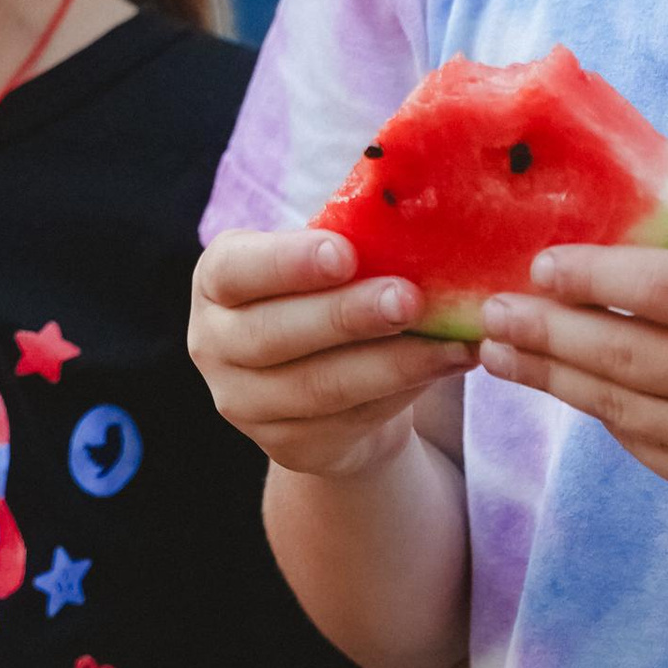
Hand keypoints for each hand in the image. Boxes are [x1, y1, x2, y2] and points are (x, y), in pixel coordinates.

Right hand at [189, 224, 471, 480]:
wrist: (328, 380)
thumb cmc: (326, 294)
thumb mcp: (324, 262)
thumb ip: (350, 244)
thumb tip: (409, 220)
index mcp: (218, 281)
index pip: (236, 269)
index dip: (288, 262)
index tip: (345, 252)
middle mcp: (215, 344)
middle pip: (276, 335)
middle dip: (348, 315)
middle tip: (408, 298)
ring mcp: (245, 404)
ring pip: (320, 387)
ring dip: (393, 363)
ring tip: (452, 343)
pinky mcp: (288, 447)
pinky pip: (350, 420)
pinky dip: (405, 391)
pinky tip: (446, 366)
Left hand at [478, 239, 667, 524]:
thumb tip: (610, 233)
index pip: (665, 291)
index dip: (594, 275)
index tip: (540, 263)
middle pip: (626, 354)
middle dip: (547, 330)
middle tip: (490, 311)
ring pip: (619, 405)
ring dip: (550, 375)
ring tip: (498, 350)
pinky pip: (640, 442)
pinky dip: (598, 409)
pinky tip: (562, 382)